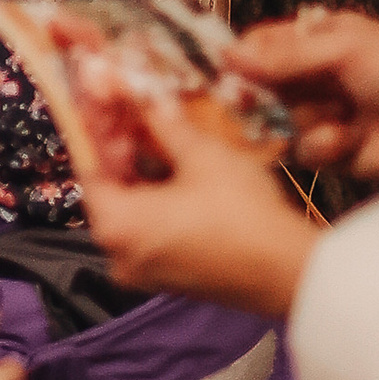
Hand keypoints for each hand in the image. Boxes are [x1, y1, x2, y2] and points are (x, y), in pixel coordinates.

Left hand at [76, 88, 323, 315]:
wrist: (289, 271)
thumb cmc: (242, 214)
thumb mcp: (202, 155)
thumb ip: (165, 124)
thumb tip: (148, 99)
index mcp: (115, 225)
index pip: (89, 169)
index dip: (100, 133)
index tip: (109, 107)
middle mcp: (118, 255)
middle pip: (109, 193)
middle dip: (123, 154)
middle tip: (137, 119)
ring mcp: (144, 273)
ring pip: (131, 214)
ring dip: (143, 178)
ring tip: (164, 143)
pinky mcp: (170, 280)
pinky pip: (151, 234)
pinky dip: (158, 206)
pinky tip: (181, 180)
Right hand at [233, 6, 378, 188]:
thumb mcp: (346, 48)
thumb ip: (286, 56)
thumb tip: (231, 55)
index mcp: (314, 40)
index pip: (257, 47)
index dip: (236, 60)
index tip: (221, 72)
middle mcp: (310, 77)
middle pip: (256, 87)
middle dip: (254, 96)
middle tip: (250, 101)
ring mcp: (317, 115)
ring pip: (274, 123)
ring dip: (297, 121)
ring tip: (333, 117)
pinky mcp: (328, 152)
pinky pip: (301, 151)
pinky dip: (322, 144)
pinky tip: (350, 138)